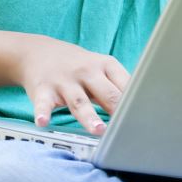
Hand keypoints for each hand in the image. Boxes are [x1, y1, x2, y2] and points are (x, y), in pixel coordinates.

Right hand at [14, 35, 130, 134]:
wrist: (37, 51)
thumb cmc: (78, 66)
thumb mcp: (101, 68)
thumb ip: (118, 87)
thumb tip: (140, 112)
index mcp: (106, 65)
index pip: (126, 85)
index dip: (135, 102)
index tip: (144, 118)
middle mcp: (87, 71)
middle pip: (107, 93)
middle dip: (117, 110)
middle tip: (127, 127)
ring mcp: (64, 81)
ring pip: (80, 101)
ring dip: (89, 117)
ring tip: (98, 130)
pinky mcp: (43, 90)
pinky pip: (43, 104)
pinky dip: (43, 113)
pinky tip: (43, 122)